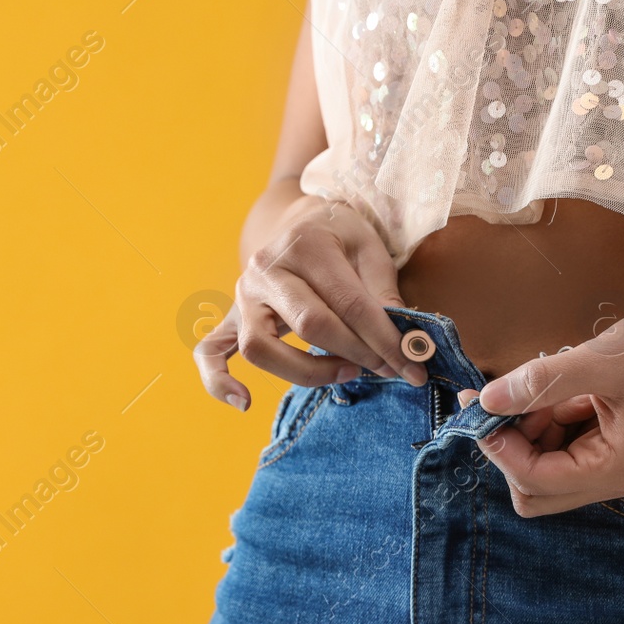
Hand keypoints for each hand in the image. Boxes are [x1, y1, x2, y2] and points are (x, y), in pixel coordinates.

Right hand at [195, 195, 427, 410]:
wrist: (301, 220)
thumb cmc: (341, 237)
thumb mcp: (370, 249)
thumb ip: (384, 293)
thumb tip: (405, 341)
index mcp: (305, 245)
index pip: (349, 304)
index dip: (384, 341)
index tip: (412, 367)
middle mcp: (266, 269)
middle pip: (310, 325)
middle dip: (357, 354)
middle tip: (388, 369)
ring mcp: (243, 295)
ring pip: (261, 347)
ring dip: (307, 371)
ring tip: (345, 372)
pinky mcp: (231, 316)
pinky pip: (210, 352)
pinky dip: (219, 381)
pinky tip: (244, 403)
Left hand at [457, 291, 623, 516]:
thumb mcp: (598, 361)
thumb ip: (539, 383)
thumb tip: (488, 400)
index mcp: (612, 470)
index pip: (533, 482)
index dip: (499, 448)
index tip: (480, 406)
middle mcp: (611, 477)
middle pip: (534, 490)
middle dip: (511, 449)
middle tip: (500, 400)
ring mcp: (611, 460)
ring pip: (545, 465)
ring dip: (528, 430)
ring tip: (536, 382)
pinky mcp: (610, 440)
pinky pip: (564, 443)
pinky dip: (548, 418)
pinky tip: (556, 384)